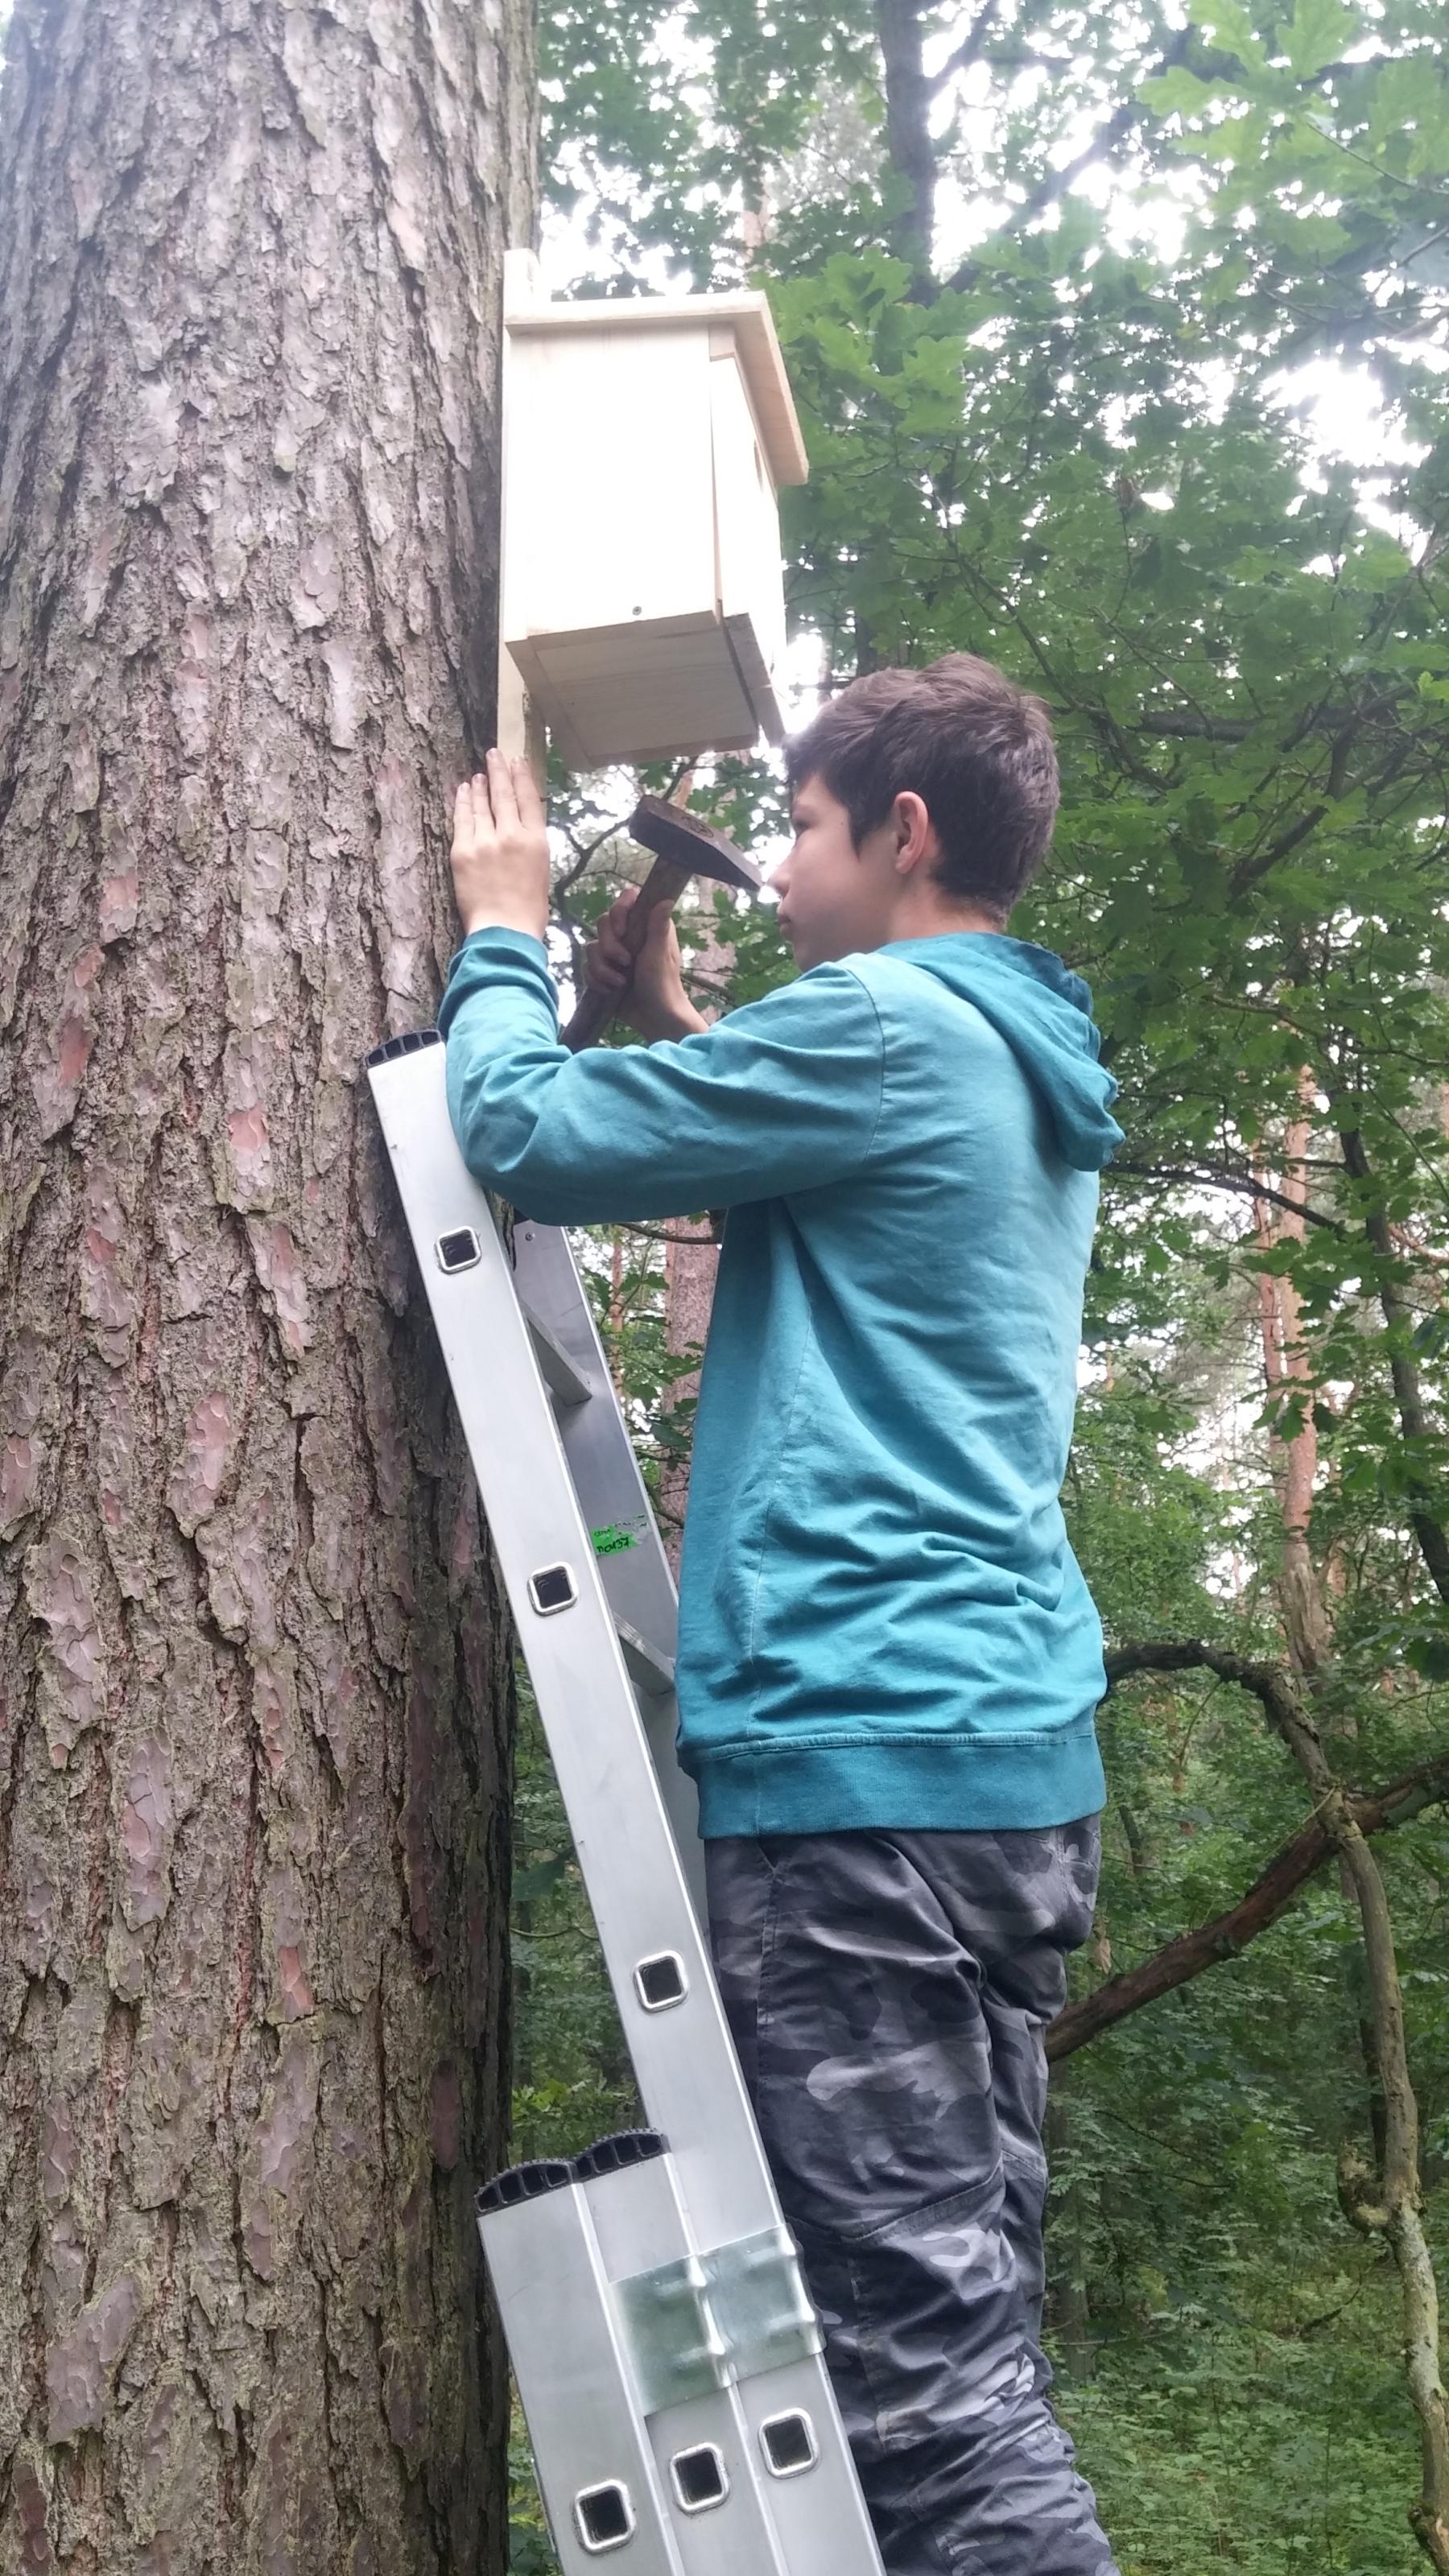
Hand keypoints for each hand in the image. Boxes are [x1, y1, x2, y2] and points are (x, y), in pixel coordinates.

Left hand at [450, 750, 548, 941]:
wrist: (505, 931)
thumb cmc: (528, 909)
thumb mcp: (540, 871)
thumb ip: (529, 844)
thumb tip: (518, 825)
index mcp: (536, 841)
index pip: (529, 799)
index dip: (522, 777)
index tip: (517, 761)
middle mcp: (512, 834)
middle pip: (504, 794)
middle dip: (499, 771)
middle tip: (495, 754)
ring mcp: (486, 841)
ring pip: (482, 804)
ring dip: (480, 786)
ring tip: (479, 774)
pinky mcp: (463, 851)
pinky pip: (462, 820)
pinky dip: (462, 802)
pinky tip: (463, 791)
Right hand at [584, 889, 707, 1042]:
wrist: (654, 1018)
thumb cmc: (663, 986)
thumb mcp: (659, 956)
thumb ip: (658, 928)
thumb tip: (666, 899)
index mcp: (645, 927)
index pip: (626, 901)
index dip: (619, 910)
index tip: (622, 930)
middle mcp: (628, 936)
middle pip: (602, 923)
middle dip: (609, 945)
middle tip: (625, 962)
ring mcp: (613, 954)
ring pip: (591, 947)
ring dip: (603, 968)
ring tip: (620, 983)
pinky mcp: (603, 971)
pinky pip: (587, 967)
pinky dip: (596, 980)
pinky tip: (610, 991)